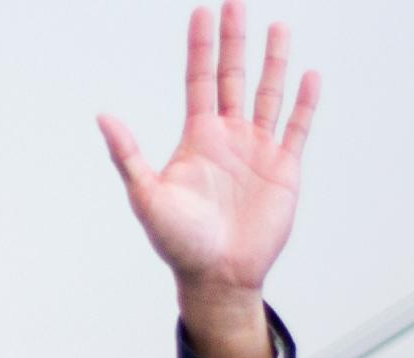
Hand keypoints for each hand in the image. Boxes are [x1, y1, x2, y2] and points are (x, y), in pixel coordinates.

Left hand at [99, 1, 319, 357]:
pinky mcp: (283, 170)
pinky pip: (296, 129)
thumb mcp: (146, 196)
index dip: (201, 46)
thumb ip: (129, 155)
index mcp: (198, 138)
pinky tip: (309, 76)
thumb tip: (104, 117)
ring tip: (278, 28)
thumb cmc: (178, 242)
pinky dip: (304, 103)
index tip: (203, 12)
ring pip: (268, 95)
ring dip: (274, 63)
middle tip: (237, 3)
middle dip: (235, 41)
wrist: (217, 276)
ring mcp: (258, 151)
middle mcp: (229, 137)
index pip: (200, 79)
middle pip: (233, 77)